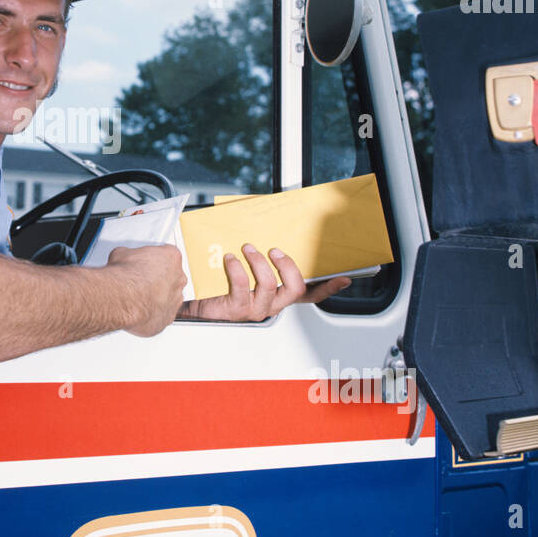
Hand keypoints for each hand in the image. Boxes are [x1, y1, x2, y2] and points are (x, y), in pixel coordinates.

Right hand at [108, 244, 188, 336]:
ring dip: (157, 297)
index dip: (153, 259)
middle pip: (172, 277)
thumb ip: (130, 256)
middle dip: (158, 279)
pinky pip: (162, 315)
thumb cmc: (125, 276)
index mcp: (171, 257)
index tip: (144, 263)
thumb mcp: (122, 253)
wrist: (122, 298)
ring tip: (138, 297)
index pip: (168, 255)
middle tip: (141, 281)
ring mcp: (175, 300)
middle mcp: (178, 278)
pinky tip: (138, 310)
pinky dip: (152, 314)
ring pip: (169, 298)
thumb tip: (124, 259)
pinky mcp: (167, 318)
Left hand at [178, 243, 351, 321]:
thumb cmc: (221, 281)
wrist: (193, 301)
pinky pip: (241, 287)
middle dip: (287, 266)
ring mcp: (255, 308)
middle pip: (296, 289)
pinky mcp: (236, 309)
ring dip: (258, 263)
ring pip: (268, 286)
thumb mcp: (247, 266)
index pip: (311, 294)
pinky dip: (236, 269)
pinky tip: (229, 259)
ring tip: (247, 248)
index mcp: (278, 294)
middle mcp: (271, 304)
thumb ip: (263, 253)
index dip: (328, 287)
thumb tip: (269, 227)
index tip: (343, 277)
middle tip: (274, 250)